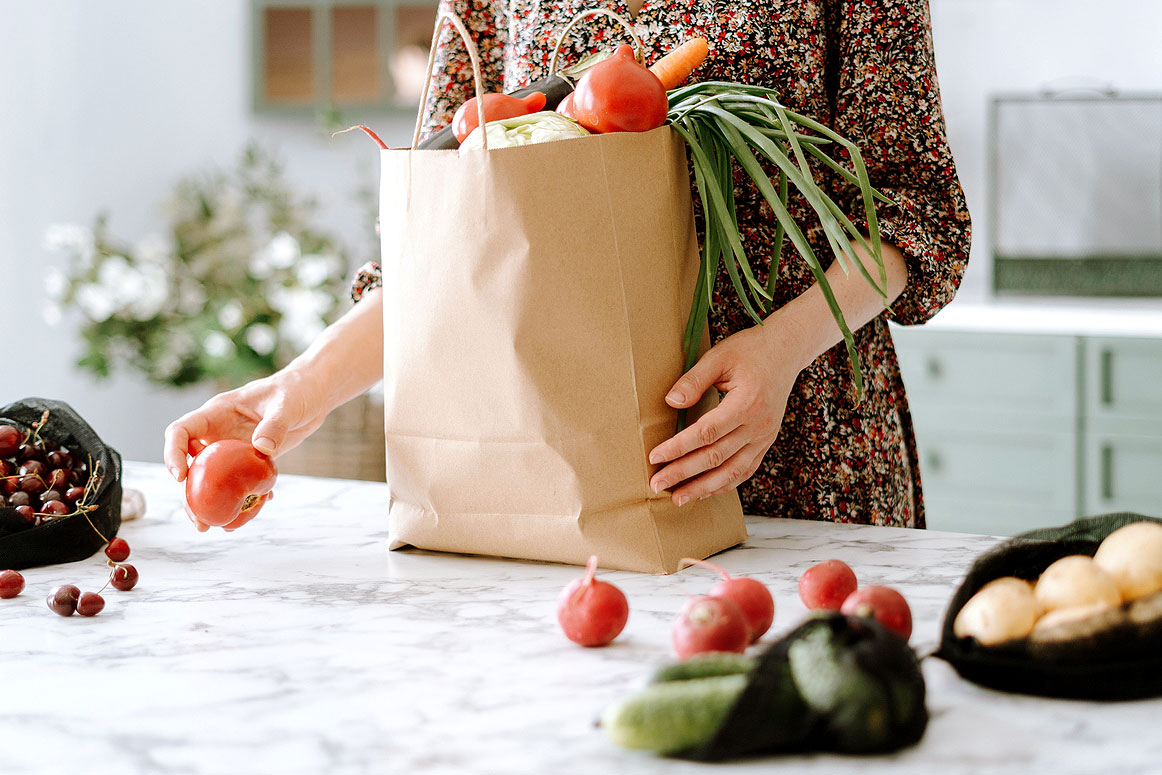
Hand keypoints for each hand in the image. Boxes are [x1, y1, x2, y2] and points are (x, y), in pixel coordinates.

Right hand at [163, 370, 328, 530]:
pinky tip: (261, 507)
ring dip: (215, 503)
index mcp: (217, 413)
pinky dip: (247, 496)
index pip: (181, 431)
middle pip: (192, 464)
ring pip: (214, 478)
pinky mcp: (251, 459)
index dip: (174, 453)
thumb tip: (262, 448)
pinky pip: (241, 481)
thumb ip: (274, 424)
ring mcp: (233, 447)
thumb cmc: (296, 390)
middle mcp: (219, 432)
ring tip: (222, 526)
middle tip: (199, 520)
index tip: (180, 477)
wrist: (313, 395)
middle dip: (190, 494)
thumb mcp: (286, 404)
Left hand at [646, 318, 807, 505]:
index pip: (706, 433)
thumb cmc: (750, 350)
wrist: (786, 351)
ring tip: (677, 498)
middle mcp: (758, 426)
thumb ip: (694, 380)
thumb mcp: (719, 356)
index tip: (655, 456)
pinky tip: (704, 492)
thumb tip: (671, 403)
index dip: (678, 447)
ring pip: (732, 472)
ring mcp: (765, 437)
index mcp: (747, 403)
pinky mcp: (766, 442)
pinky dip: (724, 485)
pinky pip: (745, 470)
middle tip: (656, 483)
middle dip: (683, 473)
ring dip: (703, 488)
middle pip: (716, 457)